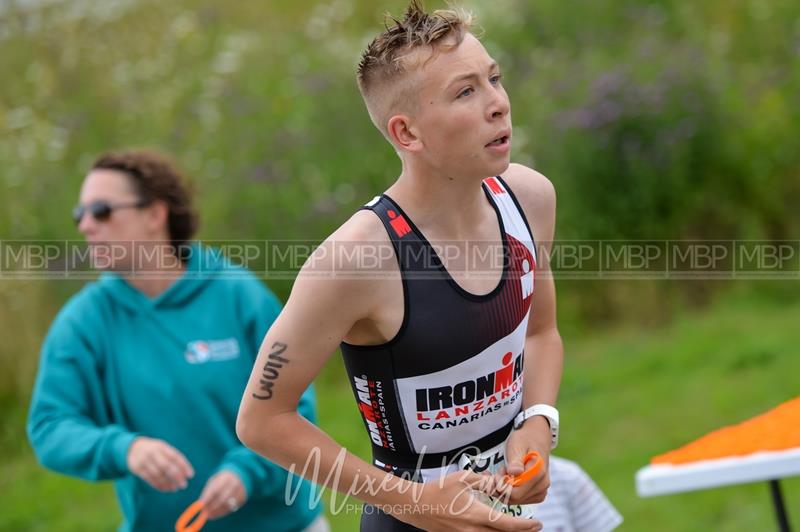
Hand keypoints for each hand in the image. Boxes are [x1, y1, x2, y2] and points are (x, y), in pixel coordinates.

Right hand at [126, 436, 193, 491]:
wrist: (132, 448)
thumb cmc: (154, 450)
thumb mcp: (163, 448)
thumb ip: (173, 457)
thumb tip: (185, 471)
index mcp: (161, 446)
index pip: (175, 456)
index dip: (183, 466)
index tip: (190, 475)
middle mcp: (153, 453)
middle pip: (166, 466)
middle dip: (176, 476)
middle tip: (184, 484)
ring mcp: (144, 461)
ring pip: (157, 474)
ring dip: (167, 483)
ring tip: (175, 488)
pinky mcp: (137, 469)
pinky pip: (149, 479)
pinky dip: (158, 485)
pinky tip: (165, 489)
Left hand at [199, 470, 247, 519]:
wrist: (242, 474)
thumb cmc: (223, 479)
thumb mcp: (215, 480)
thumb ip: (208, 491)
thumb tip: (201, 504)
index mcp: (226, 477)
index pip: (215, 489)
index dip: (207, 499)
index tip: (200, 505)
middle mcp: (235, 484)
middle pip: (221, 499)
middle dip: (212, 507)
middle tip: (204, 513)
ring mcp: (240, 491)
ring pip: (226, 505)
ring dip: (216, 511)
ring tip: (209, 515)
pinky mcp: (243, 498)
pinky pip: (231, 508)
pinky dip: (222, 512)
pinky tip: (216, 514)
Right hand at [397, 469, 541, 531]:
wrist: (416, 506)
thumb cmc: (438, 490)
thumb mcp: (463, 479)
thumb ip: (483, 481)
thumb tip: (497, 484)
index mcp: (477, 514)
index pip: (507, 524)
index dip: (525, 526)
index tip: (537, 523)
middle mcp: (473, 530)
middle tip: (533, 526)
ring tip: (516, 526)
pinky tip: (496, 527)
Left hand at [496, 417, 550, 504]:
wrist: (536, 438)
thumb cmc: (525, 440)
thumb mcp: (517, 446)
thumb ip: (515, 460)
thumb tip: (515, 472)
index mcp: (538, 474)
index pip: (515, 494)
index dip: (500, 486)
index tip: (495, 473)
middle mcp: (542, 486)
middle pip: (514, 499)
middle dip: (500, 487)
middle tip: (497, 471)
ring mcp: (541, 491)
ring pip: (515, 500)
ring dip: (504, 489)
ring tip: (503, 471)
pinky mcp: (537, 494)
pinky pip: (519, 499)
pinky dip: (509, 491)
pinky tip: (506, 478)